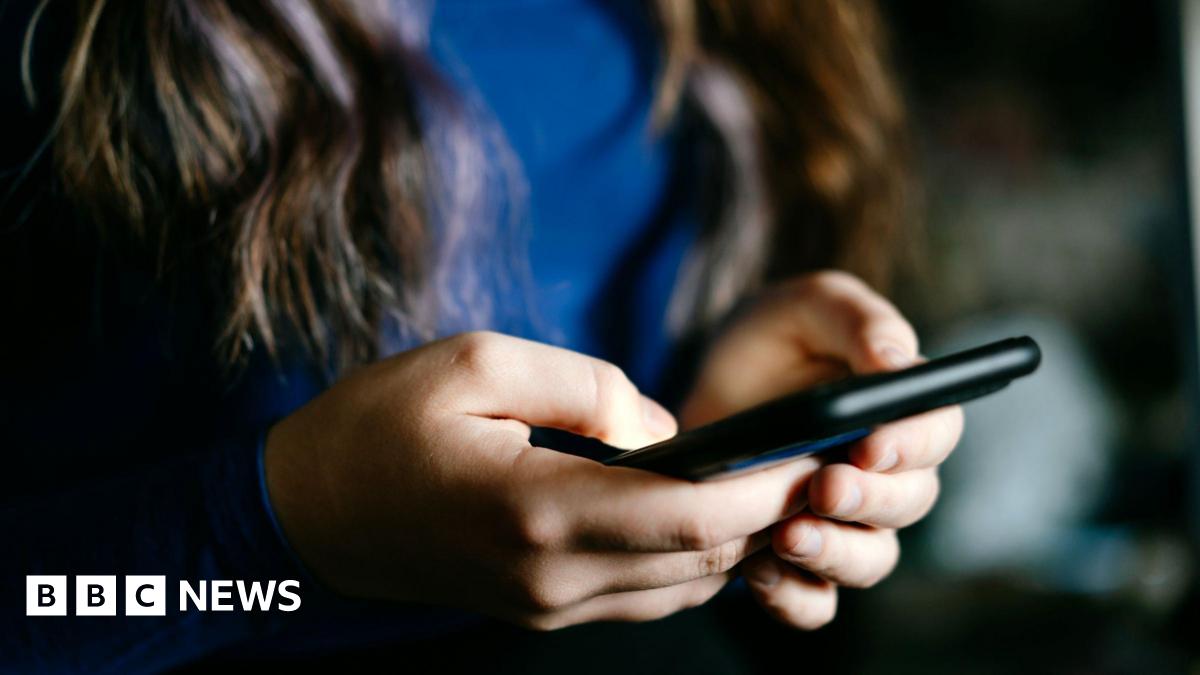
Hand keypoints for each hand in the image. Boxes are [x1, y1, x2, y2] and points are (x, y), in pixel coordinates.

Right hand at [265, 331, 824, 629]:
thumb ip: (586, 387)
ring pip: (682, 585)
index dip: (765, 487)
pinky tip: (702, 511)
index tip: (814, 448)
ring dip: (734, 537)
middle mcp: (552, 578)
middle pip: (701, 557)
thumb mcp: (476, 363)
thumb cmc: (379, 426)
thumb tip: (665, 428)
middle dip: (768, 511)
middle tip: (811, 455)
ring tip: (768, 479)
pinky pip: (644, 593)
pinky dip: (690, 557)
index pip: (690, 516)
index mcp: (537, 510)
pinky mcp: (542, 609)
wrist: (307, 512)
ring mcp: (548, 605)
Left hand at [680, 271, 963, 628]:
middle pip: (910, 502)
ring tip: (788, 536)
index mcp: (903, 409)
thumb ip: (856, 320)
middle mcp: (886, 474)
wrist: (707, 385)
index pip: (937, 432)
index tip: (871, 445)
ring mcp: (844, 523)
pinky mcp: (797, 559)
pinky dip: (795, 596)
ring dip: (837, 555)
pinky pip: (815, 601)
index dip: (912, 445)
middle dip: (869, 500)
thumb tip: (898, 361)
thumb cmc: (773, 337)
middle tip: (823, 487)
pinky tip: (760, 573)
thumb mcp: (807, 306)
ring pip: (870, 559)